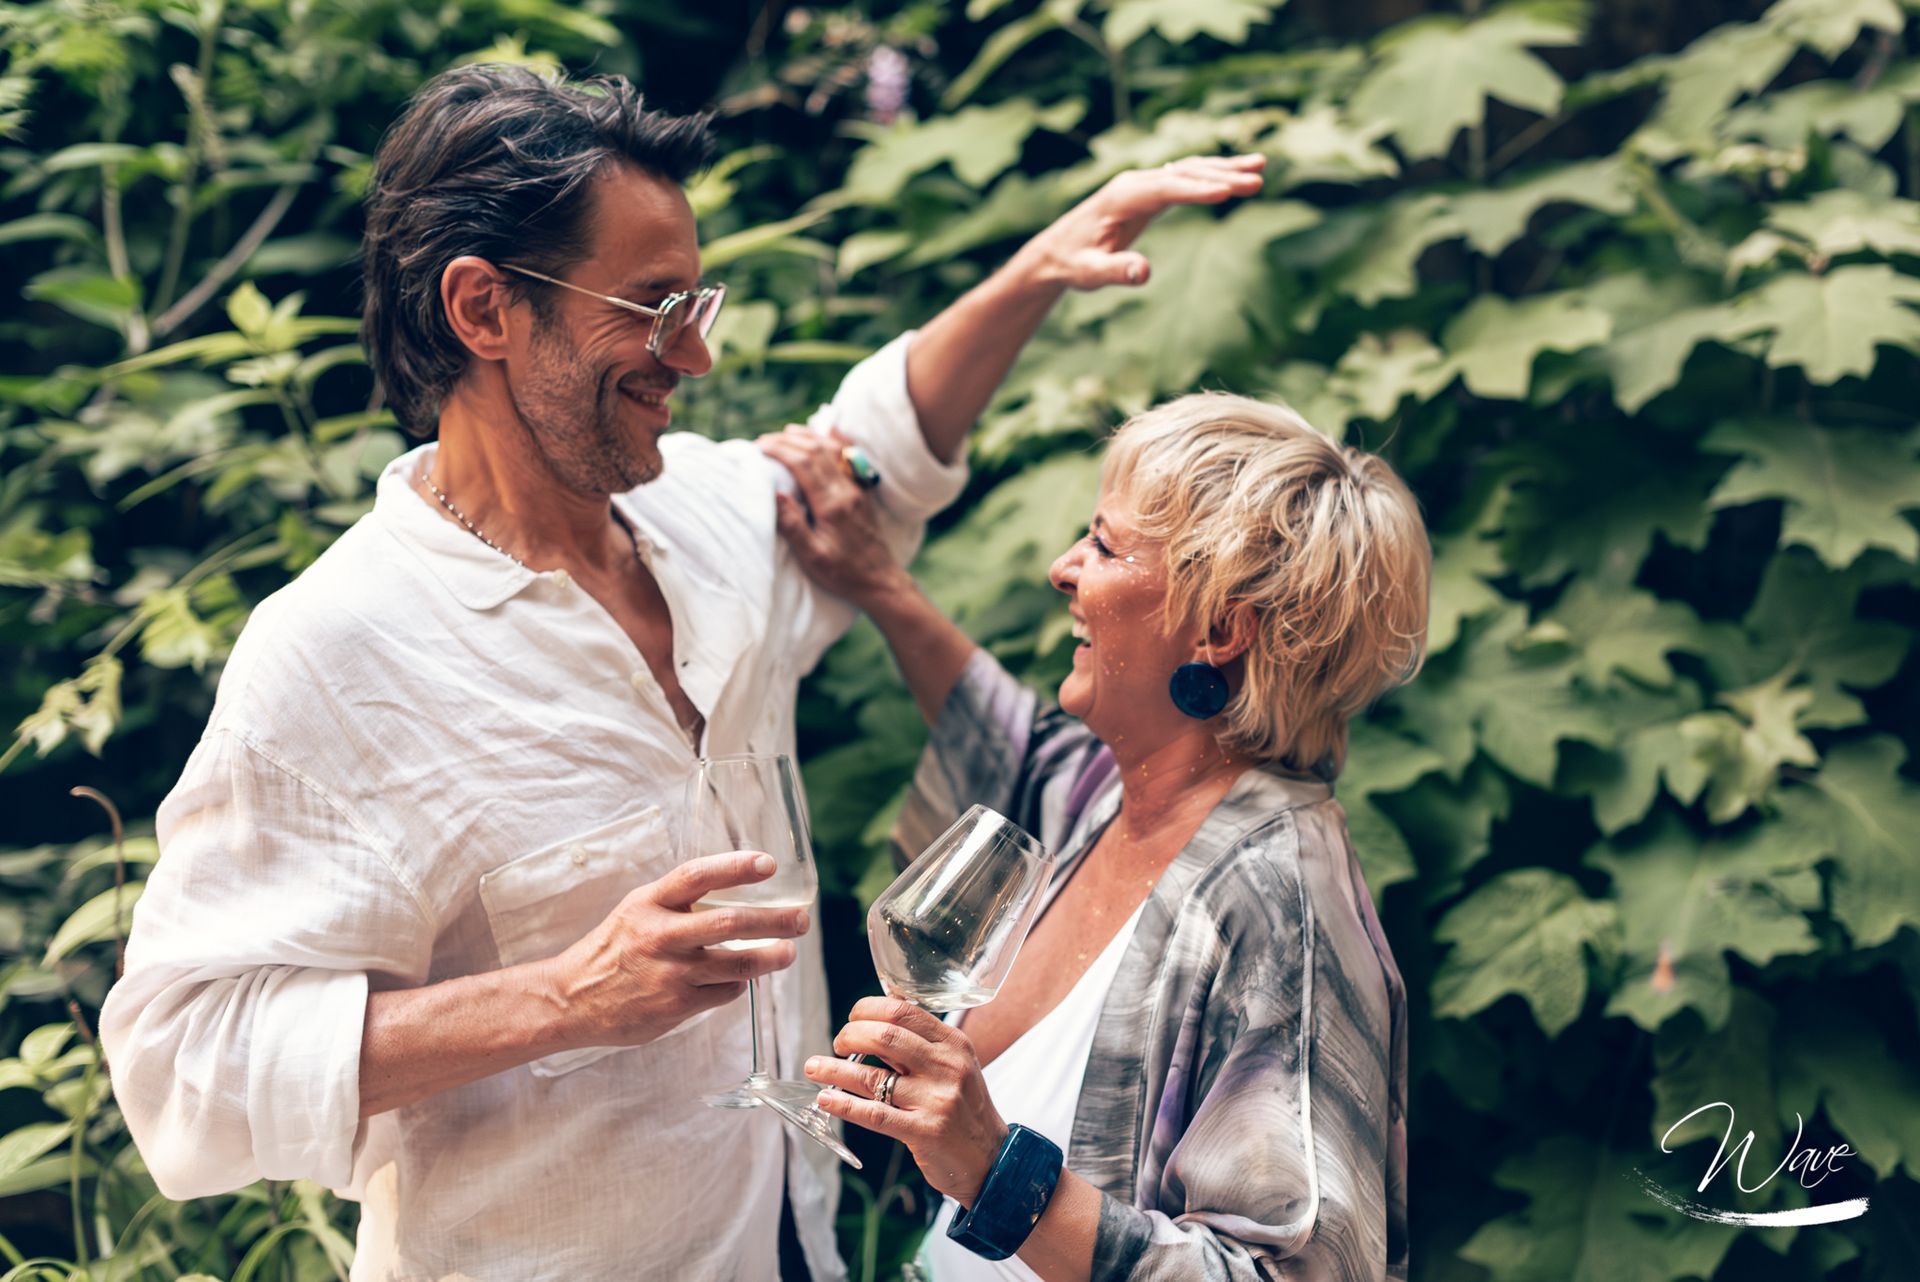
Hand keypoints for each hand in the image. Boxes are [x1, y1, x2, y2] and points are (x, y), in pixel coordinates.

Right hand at [550, 850, 809, 1047]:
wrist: (570, 1000)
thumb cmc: (613, 949)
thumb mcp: (636, 910)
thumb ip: (678, 901)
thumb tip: (735, 893)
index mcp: (649, 903)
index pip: (697, 876)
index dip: (735, 867)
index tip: (769, 864)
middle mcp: (659, 935)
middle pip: (729, 922)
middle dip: (774, 920)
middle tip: (801, 919)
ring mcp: (669, 973)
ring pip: (735, 963)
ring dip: (769, 957)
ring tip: (788, 952)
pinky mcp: (675, 1006)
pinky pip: (722, 992)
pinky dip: (737, 984)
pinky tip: (738, 980)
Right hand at [758, 425, 912, 609]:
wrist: (880, 580)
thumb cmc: (843, 573)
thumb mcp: (812, 556)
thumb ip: (792, 524)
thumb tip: (774, 493)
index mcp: (832, 504)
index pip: (803, 463)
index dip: (779, 450)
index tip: (759, 448)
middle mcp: (847, 490)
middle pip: (817, 450)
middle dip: (788, 439)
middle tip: (764, 440)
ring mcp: (858, 488)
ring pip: (834, 449)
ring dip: (809, 436)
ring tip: (786, 432)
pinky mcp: (863, 492)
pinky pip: (849, 457)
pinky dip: (837, 440)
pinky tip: (830, 431)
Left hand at [804, 996, 1009, 1205]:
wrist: (992, 1158)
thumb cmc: (965, 1109)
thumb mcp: (954, 1067)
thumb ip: (919, 1047)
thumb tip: (872, 1025)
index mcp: (954, 1043)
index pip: (903, 1012)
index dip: (868, 1009)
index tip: (852, 1017)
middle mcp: (948, 1067)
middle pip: (885, 1037)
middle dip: (850, 1035)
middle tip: (837, 1043)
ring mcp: (937, 1100)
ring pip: (873, 1076)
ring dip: (834, 1070)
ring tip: (813, 1067)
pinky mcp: (925, 1131)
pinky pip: (875, 1114)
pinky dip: (844, 1105)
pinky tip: (826, 1099)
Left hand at [1015, 153, 1266, 290]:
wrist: (1055, 252)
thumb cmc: (1073, 264)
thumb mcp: (1090, 273)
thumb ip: (1116, 272)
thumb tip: (1144, 272)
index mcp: (1122, 197)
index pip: (1166, 189)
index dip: (1197, 190)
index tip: (1230, 192)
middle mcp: (1134, 183)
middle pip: (1184, 173)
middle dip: (1221, 175)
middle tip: (1258, 179)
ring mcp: (1142, 183)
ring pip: (1188, 170)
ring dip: (1223, 168)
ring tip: (1260, 167)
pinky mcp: (1148, 191)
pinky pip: (1185, 178)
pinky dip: (1211, 174)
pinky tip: (1236, 175)